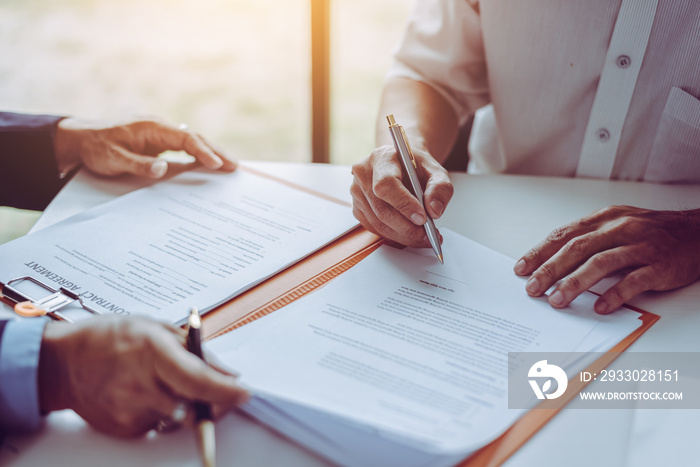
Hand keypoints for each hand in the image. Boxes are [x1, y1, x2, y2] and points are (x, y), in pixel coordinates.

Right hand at [38, 316, 247, 436]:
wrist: (61, 363)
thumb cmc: (110, 337)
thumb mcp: (156, 328)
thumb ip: (196, 351)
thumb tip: (227, 373)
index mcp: (151, 352)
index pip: (197, 379)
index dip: (225, 391)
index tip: (244, 393)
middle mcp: (140, 384)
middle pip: (193, 406)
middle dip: (213, 402)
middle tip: (218, 392)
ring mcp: (129, 410)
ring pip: (178, 417)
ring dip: (185, 405)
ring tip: (164, 383)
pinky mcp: (124, 428)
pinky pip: (158, 425)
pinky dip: (162, 412)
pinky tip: (143, 393)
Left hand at [54, 117, 236, 178]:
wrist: (80, 139)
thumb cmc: (96, 148)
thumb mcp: (114, 159)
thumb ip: (139, 164)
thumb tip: (163, 169)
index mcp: (152, 127)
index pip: (185, 138)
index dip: (203, 151)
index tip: (216, 164)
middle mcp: (159, 126)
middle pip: (195, 137)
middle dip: (216, 151)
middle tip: (235, 165)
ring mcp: (160, 133)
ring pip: (192, 141)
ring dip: (211, 152)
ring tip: (230, 165)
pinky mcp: (158, 141)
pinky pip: (184, 146)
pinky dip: (199, 154)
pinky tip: (209, 163)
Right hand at [350, 144, 452, 246]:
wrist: (402, 165)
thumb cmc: (416, 167)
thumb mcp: (436, 170)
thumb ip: (440, 187)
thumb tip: (434, 210)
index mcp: (381, 158)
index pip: (386, 184)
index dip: (404, 204)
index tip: (423, 218)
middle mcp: (364, 175)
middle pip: (382, 209)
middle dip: (407, 227)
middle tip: (427, 234)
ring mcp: (358, 193)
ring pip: (378, 223)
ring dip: (403, 236)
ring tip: (423, 237)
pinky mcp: (358, 209)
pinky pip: (375, 229)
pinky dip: (395, 236)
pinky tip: (410, 235)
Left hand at [514, 205, 699, 313]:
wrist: (699, 232)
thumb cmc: (652, 232)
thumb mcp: (617, 225)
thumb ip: (589, 239)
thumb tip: (553, 260)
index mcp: (604, 219)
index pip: (564, 235)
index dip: (540, 252)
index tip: (521, 268)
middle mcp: (620, 229)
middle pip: (577, 248)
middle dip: (550, 269)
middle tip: (532, 288)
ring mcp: (640, 246)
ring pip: (601, 263)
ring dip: (575, 283)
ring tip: (557, 300)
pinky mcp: (660, 264)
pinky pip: (634, 280)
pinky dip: (615, 293)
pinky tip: (600, 306)